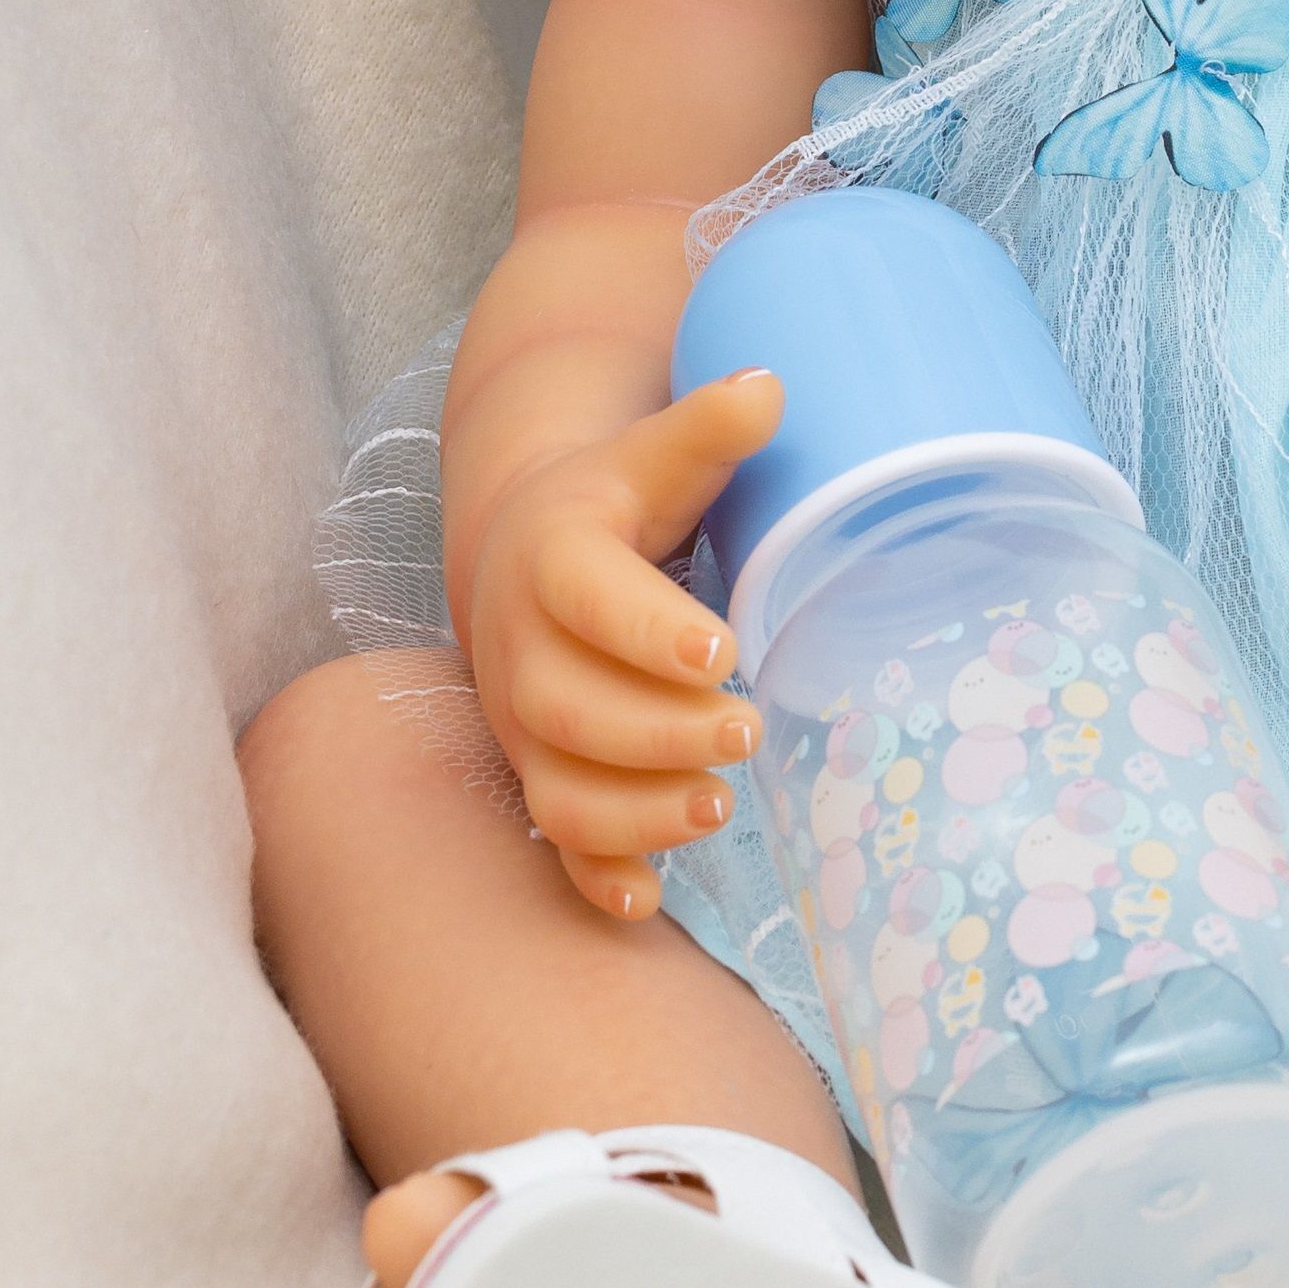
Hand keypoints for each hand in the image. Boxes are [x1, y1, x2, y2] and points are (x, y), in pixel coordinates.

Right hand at [459, 369, 782, 917]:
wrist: (525, 544)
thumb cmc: (615, 497)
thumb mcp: (654, 451)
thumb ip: (707, 425)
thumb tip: (769, 386)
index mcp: (551, 556)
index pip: (588, 597)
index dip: (647, 629)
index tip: (721, 649)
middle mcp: (519, 647)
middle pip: (572, 708)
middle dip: (658, 732)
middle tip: (748, 731)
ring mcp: (522, 723)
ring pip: (558, 787)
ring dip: (634, 814)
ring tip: (719, 807)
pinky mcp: (537, 773)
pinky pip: (553, 841)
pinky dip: (594, 877)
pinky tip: (649, 901)